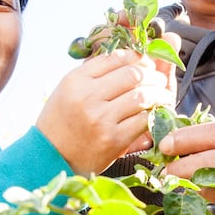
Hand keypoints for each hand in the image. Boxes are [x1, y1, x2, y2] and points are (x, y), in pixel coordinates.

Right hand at [37, 50, 172, 173]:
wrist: (51, 158)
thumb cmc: (62, 123)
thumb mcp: (68, 90)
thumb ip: (94, 74)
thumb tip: (129, 57)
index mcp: (76, 80)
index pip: (116, 57)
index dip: (138, 57)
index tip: (146, 62)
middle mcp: (87, 96)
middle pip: (133, 74)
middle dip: (153, 74)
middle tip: (160, 79)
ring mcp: (101, 118)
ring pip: (142, 95)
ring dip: (159, 93)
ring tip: (163, 94)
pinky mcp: (113, 140)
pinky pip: (143, 120)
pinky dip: (155, 115)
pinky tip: (156, 113)